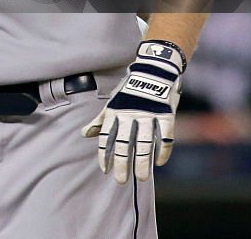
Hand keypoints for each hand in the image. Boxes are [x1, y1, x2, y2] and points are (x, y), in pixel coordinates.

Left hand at [81, 40, 184, 182]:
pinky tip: (159, 162)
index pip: (107, 137)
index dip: (104, 154)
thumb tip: (84, 134)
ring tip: (141, 178)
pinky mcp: (166, 114)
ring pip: (144, 143)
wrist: (154, 70)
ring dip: (142, 162)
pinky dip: (163, 150)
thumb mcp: (112, 102)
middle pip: (124, 143)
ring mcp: (148, 115)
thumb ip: (100, 120)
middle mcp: (130, 114)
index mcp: (115, 112)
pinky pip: (165, 136)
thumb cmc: (130, 90)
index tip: (104, 170)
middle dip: (121, 163)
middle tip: (121, 180)